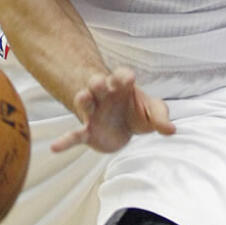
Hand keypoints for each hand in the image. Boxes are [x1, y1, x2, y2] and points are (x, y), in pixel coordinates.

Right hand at [51, 68, 174, 153]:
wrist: (122, 126)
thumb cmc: (137, 111)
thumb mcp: (152, 111)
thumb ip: (160, 117)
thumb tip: (171, 130)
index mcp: (121, 86)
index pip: (121, 76)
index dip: (123, 76)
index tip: (129, 78)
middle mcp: (104, 95)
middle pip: (98, 84)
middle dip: (98, 83)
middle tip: (98, 82)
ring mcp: (93, 112)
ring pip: (85, 103)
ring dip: (83, 100)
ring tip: (82, 98)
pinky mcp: (87, 131)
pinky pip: (75, 135)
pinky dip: (65, 141)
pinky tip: (54, 148)